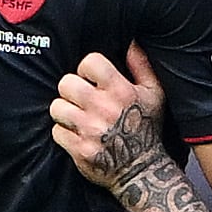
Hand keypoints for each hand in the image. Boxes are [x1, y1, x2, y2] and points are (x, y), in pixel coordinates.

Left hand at [50, 50, 167, 192]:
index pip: (89, 62)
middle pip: (66, 83)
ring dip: (64, 112)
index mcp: (121, 91)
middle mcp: (104, 108)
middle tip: (80, 99)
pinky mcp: (80, 150)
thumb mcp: (155, 94)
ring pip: (57, 107)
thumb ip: (142, 65)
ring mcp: (90, 130)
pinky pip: (57, 132)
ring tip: (77, 116)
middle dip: (71, 90)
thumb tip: (130, 41)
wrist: (142, 170)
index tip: (92, 79)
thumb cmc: (147, 128)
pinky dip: (63, 133)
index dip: (87, 69)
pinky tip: (76, 134)